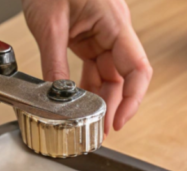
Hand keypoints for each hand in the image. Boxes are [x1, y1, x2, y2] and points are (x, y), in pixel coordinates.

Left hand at [22, 0, 151, 133]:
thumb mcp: (49, 24)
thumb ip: (54, 62)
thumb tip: (57, 96)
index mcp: (115, 23)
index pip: (137, 69)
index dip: (133, 99)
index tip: (118, 121)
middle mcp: (114, 31)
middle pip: (124, 77)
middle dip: (114, 106)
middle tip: (98, 130)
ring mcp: (102, 35)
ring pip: (108, 75)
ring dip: (100, 99)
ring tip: (88, 123)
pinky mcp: (88, 37)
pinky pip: (93, 67)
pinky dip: (86, 86)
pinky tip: (78, 103)